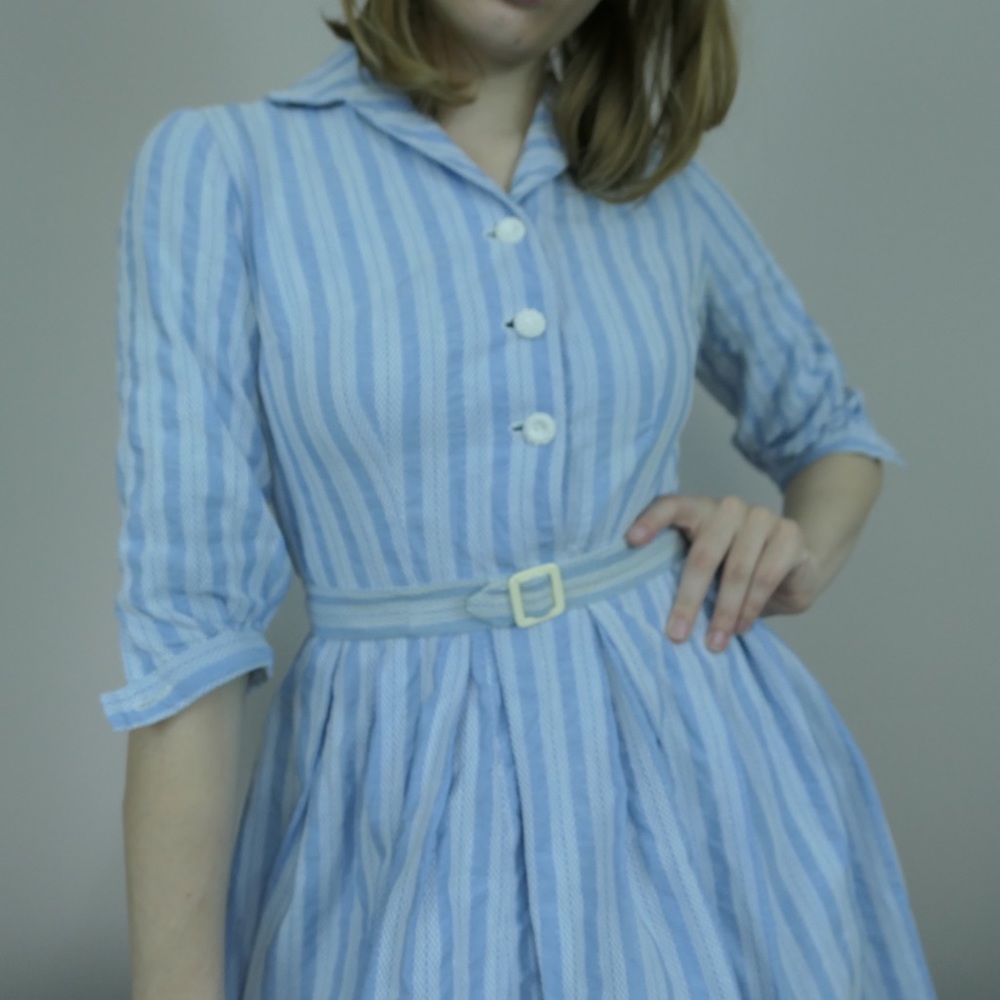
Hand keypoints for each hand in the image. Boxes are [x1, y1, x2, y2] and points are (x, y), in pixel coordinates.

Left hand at [625, 494, 822, 652]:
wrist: (796, 566)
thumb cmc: (736, 570)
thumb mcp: (707, 569)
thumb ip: (682, 572)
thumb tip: (645, 607)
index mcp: (700, 509)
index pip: (671, 505)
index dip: (651, 520)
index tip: (631, 541)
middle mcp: (729, 507)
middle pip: (703, 553)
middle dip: (688, 599)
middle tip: (677, 634)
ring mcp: (761, 517)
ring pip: (737, 569)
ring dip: (724, 612)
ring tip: (714, 642)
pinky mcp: (789, 534)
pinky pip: (766, 575)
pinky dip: (751, 606)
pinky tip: (742, 627)